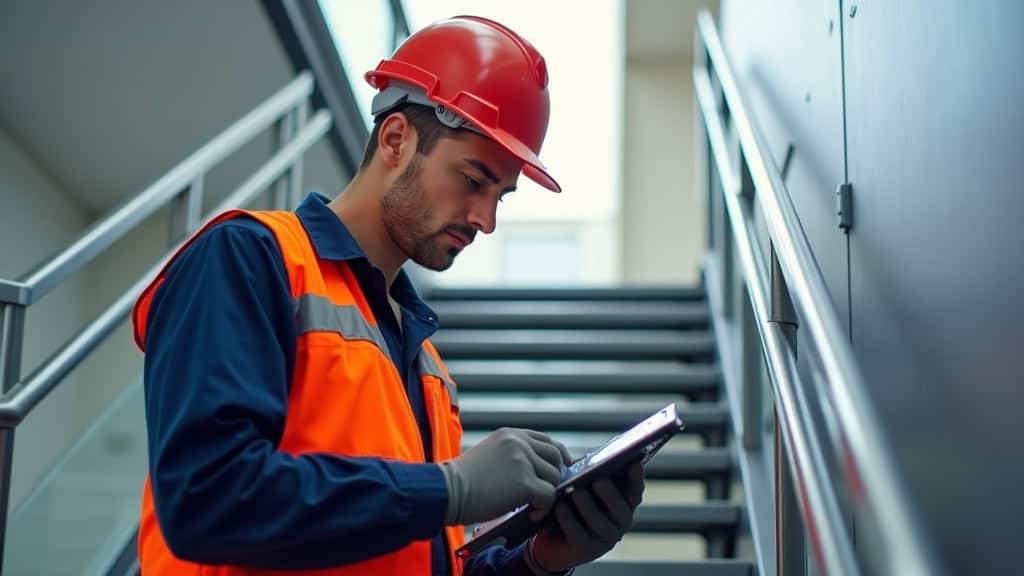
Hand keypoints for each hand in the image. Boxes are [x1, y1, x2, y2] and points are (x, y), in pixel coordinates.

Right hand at [440, 428, 571, 524]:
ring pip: (554, 477)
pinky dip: (543, 508)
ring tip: (534, 507)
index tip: (561, 467)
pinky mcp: (524, 482)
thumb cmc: (462, 480)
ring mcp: (522, 460)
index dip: (557, 455)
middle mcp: (519, 442)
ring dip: (548, 494)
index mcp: (510, 434)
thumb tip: (536, 469)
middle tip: (549, 493)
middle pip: (555, 456)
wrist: (445, 491)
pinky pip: (548, 495)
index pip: (545, 440)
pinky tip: (531, 514)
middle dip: (556, 475)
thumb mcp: (489, 454)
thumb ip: (512, 455)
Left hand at [529, 461, 644, 572]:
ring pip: (600, 523)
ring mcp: (606, 539)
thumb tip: (589, 461)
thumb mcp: (582, 483)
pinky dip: (569, 520)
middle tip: (598, 480)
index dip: (636, 478)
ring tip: (576, 492)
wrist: (556, 535)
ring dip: (588, 507)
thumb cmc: (573, 500)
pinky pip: (580, 535)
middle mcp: (621, 522)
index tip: (634, 463)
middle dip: (610, 494)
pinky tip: (560, 507)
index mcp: (624, 502)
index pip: (635, 490)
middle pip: (620, 509)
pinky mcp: (589, 551)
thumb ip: (589, 472)